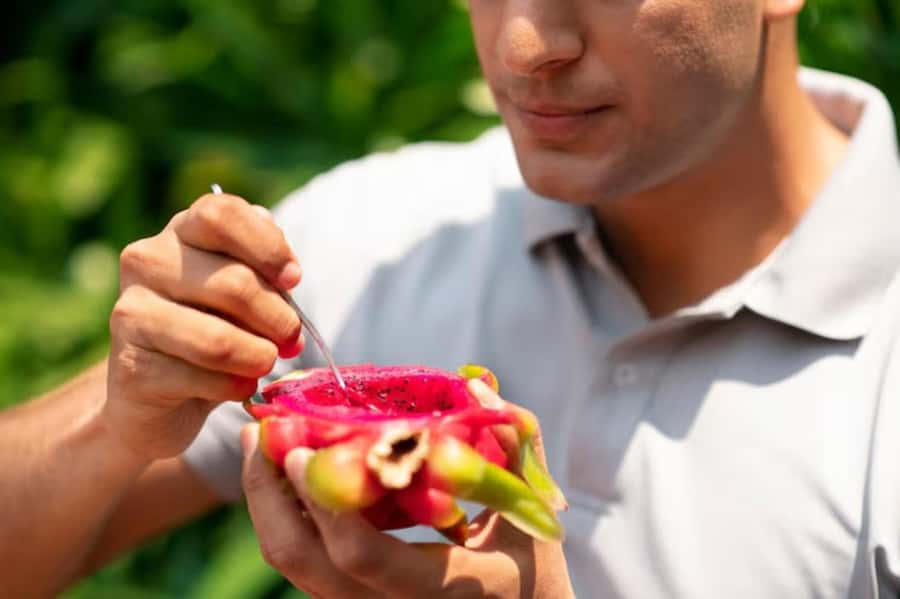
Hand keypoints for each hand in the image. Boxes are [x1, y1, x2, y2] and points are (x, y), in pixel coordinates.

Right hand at [105, 192, 304, 461]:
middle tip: (292, 340)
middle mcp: (147, 261)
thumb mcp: (246, 291)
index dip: (268, 247)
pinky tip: (239, 387)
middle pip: (234, 284)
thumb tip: (288, 275)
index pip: (222, 214)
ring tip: (266, 363)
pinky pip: (203, 379)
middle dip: (279, 320)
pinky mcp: (131, 366)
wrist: (162, 394)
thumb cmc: (216, 328)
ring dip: (259, 357)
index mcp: (181, 231)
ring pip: (218, 339)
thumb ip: (266, 272)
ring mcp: (131, 313)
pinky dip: (235, 387)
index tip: (293, 280)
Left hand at [241, 382, 573, 598]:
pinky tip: (290, 473)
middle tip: (261, 432)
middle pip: (302, 561)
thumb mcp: (531, 513)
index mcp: (440, 589)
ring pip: (292, 564)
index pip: (362, 555)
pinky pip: (302, 562)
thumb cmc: (532, 570)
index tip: (301, 449)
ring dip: (268, 501)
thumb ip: (513, 446)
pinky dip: (288, 515)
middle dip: (268, 494)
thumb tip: (475, 384)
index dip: (326, 503)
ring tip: (262, 443)